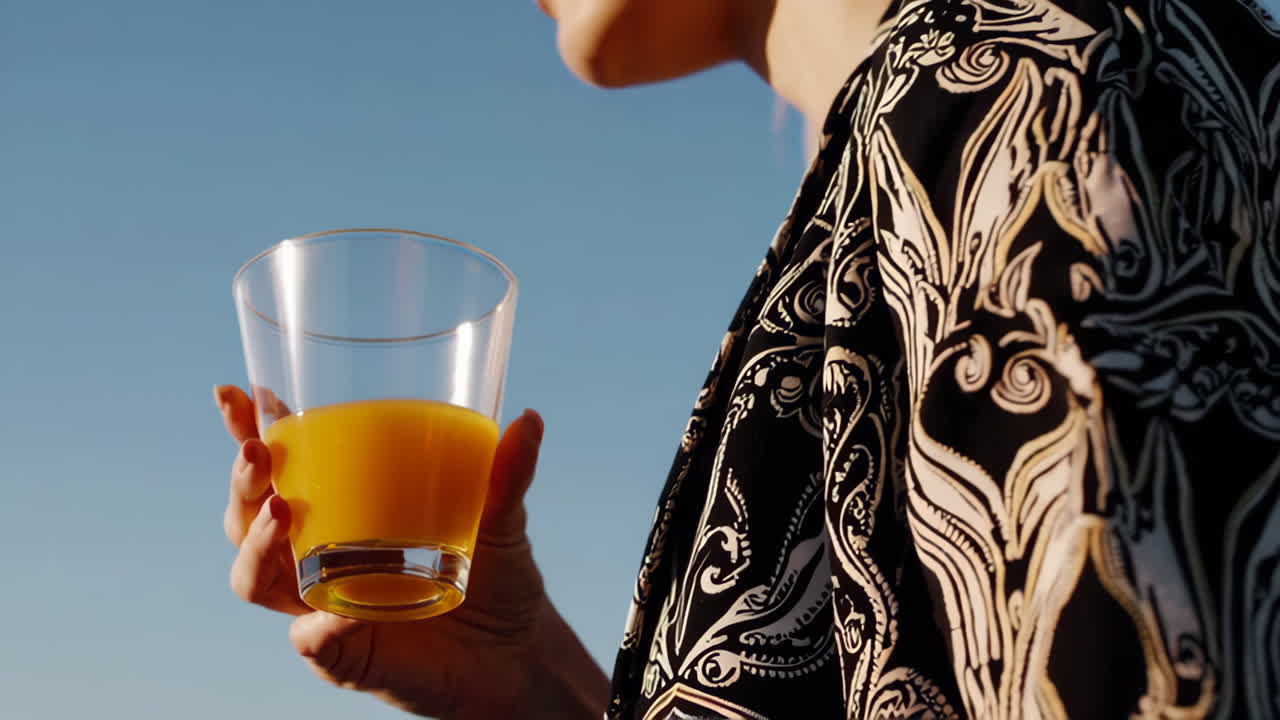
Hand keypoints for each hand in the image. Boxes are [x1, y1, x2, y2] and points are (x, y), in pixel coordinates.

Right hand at [215, 385, 595, 718]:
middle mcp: (320, 554)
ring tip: (279, 510)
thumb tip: (529, 420)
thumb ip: (507, 471)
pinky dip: (318, 625)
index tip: (235, 392)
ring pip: (255, 576)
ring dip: (254, 543)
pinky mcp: (342, 656)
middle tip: (257, 451)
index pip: (281, 463)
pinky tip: (336, 612)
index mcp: (344, 507)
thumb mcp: (503, 514)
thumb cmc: (499, 573)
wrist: (517, 653)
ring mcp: (323, 605)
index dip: (248, 429)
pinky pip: (311, 640)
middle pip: (247, 515)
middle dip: (241, 480)